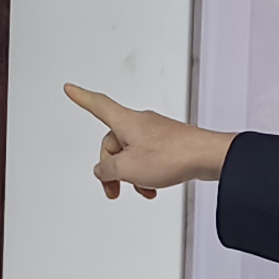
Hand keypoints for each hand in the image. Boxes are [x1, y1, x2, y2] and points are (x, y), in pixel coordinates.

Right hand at [64, 84, 233, 198]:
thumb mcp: (128, 168)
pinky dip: (146, 172)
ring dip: (131, 174)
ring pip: (131, 154)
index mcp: (125, 122)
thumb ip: (107, 169)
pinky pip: (148, 157)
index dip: (81, 97)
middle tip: (114, 189)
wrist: (207, 157)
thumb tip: (102, 169)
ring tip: (141, 189)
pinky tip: (153, 187)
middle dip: (112, 168)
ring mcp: (155, 132)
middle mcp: (139, 123)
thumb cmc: (172, 156)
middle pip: (113, 143)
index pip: (97, 105)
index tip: (70, 88)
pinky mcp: (168, 142)